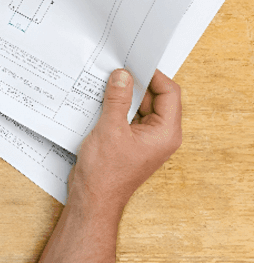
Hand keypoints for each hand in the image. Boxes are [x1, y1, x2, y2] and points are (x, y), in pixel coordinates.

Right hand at [69, 69, 182, 217]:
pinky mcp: (132, 143)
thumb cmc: (106, 171)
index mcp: (166, 132)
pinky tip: (100, 102)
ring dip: (124, 97)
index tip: (135, 63)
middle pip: (156, 99)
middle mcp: (161, 136)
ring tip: (105, 86)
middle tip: (116, 71)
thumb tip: (122, 76)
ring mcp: (146, 140)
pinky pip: (129, 118)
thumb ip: (117, 99)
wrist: (93, 198)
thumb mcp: (110, 128)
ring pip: (140, 108)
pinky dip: (117, 109)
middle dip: (136, 85)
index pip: (169, 94)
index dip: (153, 76)